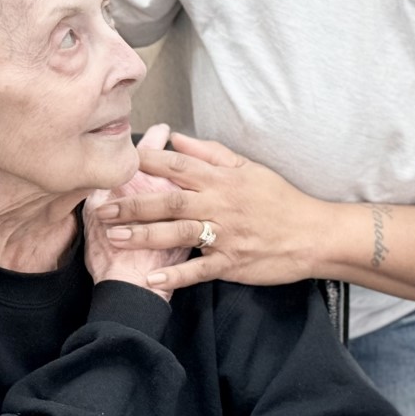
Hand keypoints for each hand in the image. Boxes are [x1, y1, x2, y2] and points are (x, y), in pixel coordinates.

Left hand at [95, 132, 324, 294]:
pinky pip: (199, 270)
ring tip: (113, 238)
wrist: (313, 233)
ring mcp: (225, 236)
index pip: (178, 165)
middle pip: (168, 201)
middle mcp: (219, 205)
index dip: (146, 162)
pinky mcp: (232, 264)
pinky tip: (151, 278)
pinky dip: (175, 276)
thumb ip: (210, 152)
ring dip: (143, 236)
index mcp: (221, 179)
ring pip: (177, 234)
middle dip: (132, 204)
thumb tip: (176, 137)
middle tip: (101, 208)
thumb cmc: (279, 198)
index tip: (118, 161)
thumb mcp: (248, 167)